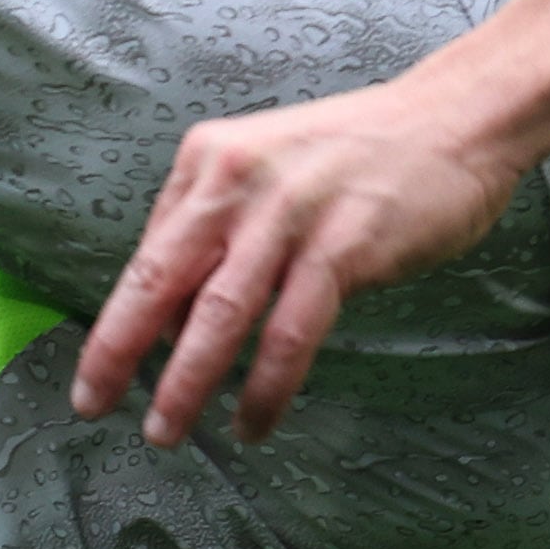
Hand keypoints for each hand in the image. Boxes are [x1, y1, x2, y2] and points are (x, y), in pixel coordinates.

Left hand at [70, 81, 517, 445]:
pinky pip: (290, 332)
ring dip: (186, 381)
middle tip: (95, 404)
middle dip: (119, 350)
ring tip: (167, 429)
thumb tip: (177, 315)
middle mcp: (235, 180)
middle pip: (162, 280)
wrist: (454, 120)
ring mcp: (288, 213)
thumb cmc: (360, 152)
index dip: (117, 318)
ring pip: (219, 314)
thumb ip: (220, 228)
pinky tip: (253, 418)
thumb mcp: (266, 167)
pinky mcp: (342, 246)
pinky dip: (266, 385)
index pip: (150, 253)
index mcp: (208, 161)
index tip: (96, 369)